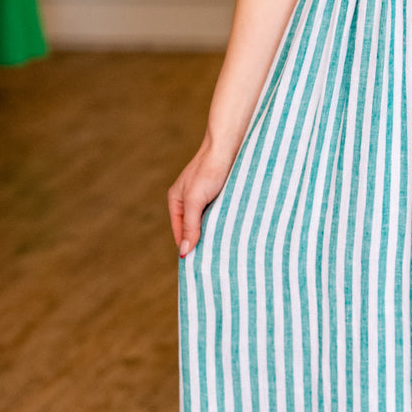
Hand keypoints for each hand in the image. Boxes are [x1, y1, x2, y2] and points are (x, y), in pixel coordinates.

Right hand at [167, 141, 235, 257]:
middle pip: (194, 229)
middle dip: (203, 243)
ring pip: (208, 222)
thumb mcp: (196, 199)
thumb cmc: (210, 169)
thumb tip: (184, 251)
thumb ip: (190, 225)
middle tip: (215, 261)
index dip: (188, 248)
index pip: (180, 233)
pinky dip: (225, 223)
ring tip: (225, 250)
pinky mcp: (220, 194)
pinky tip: (234, 232)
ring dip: (215, 233)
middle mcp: (189, 200)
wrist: (230, 145)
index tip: (199, 266)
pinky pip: (220, 214)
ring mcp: (205, 197)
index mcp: (176, 201)